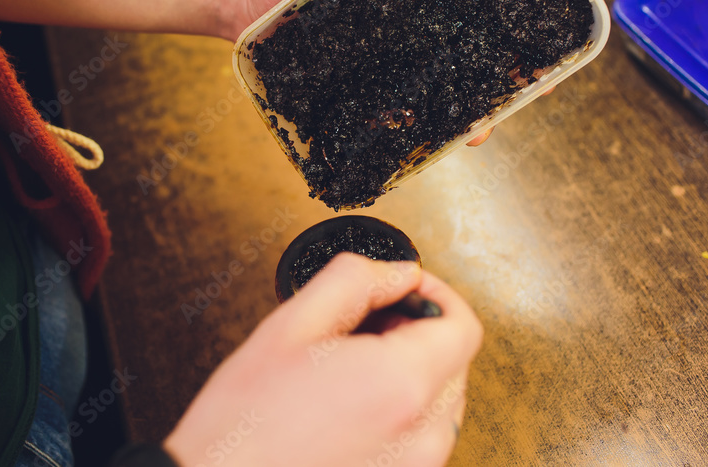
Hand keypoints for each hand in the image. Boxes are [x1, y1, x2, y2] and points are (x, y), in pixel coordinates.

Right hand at [163, 253, 482, 466]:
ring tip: (351, 368)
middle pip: (456, 361)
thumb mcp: (291, 326)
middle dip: (419, 332)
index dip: (437, 295)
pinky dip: (401, 411)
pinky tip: (351, 404)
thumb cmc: (244, 425)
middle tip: (366, 326)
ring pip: (443, 401)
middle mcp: (421, 435)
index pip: (463, 325)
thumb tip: (397, 271)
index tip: (407, 289)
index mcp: (401, 385)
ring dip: (412, 372)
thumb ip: (355, 281)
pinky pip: (423, 436)